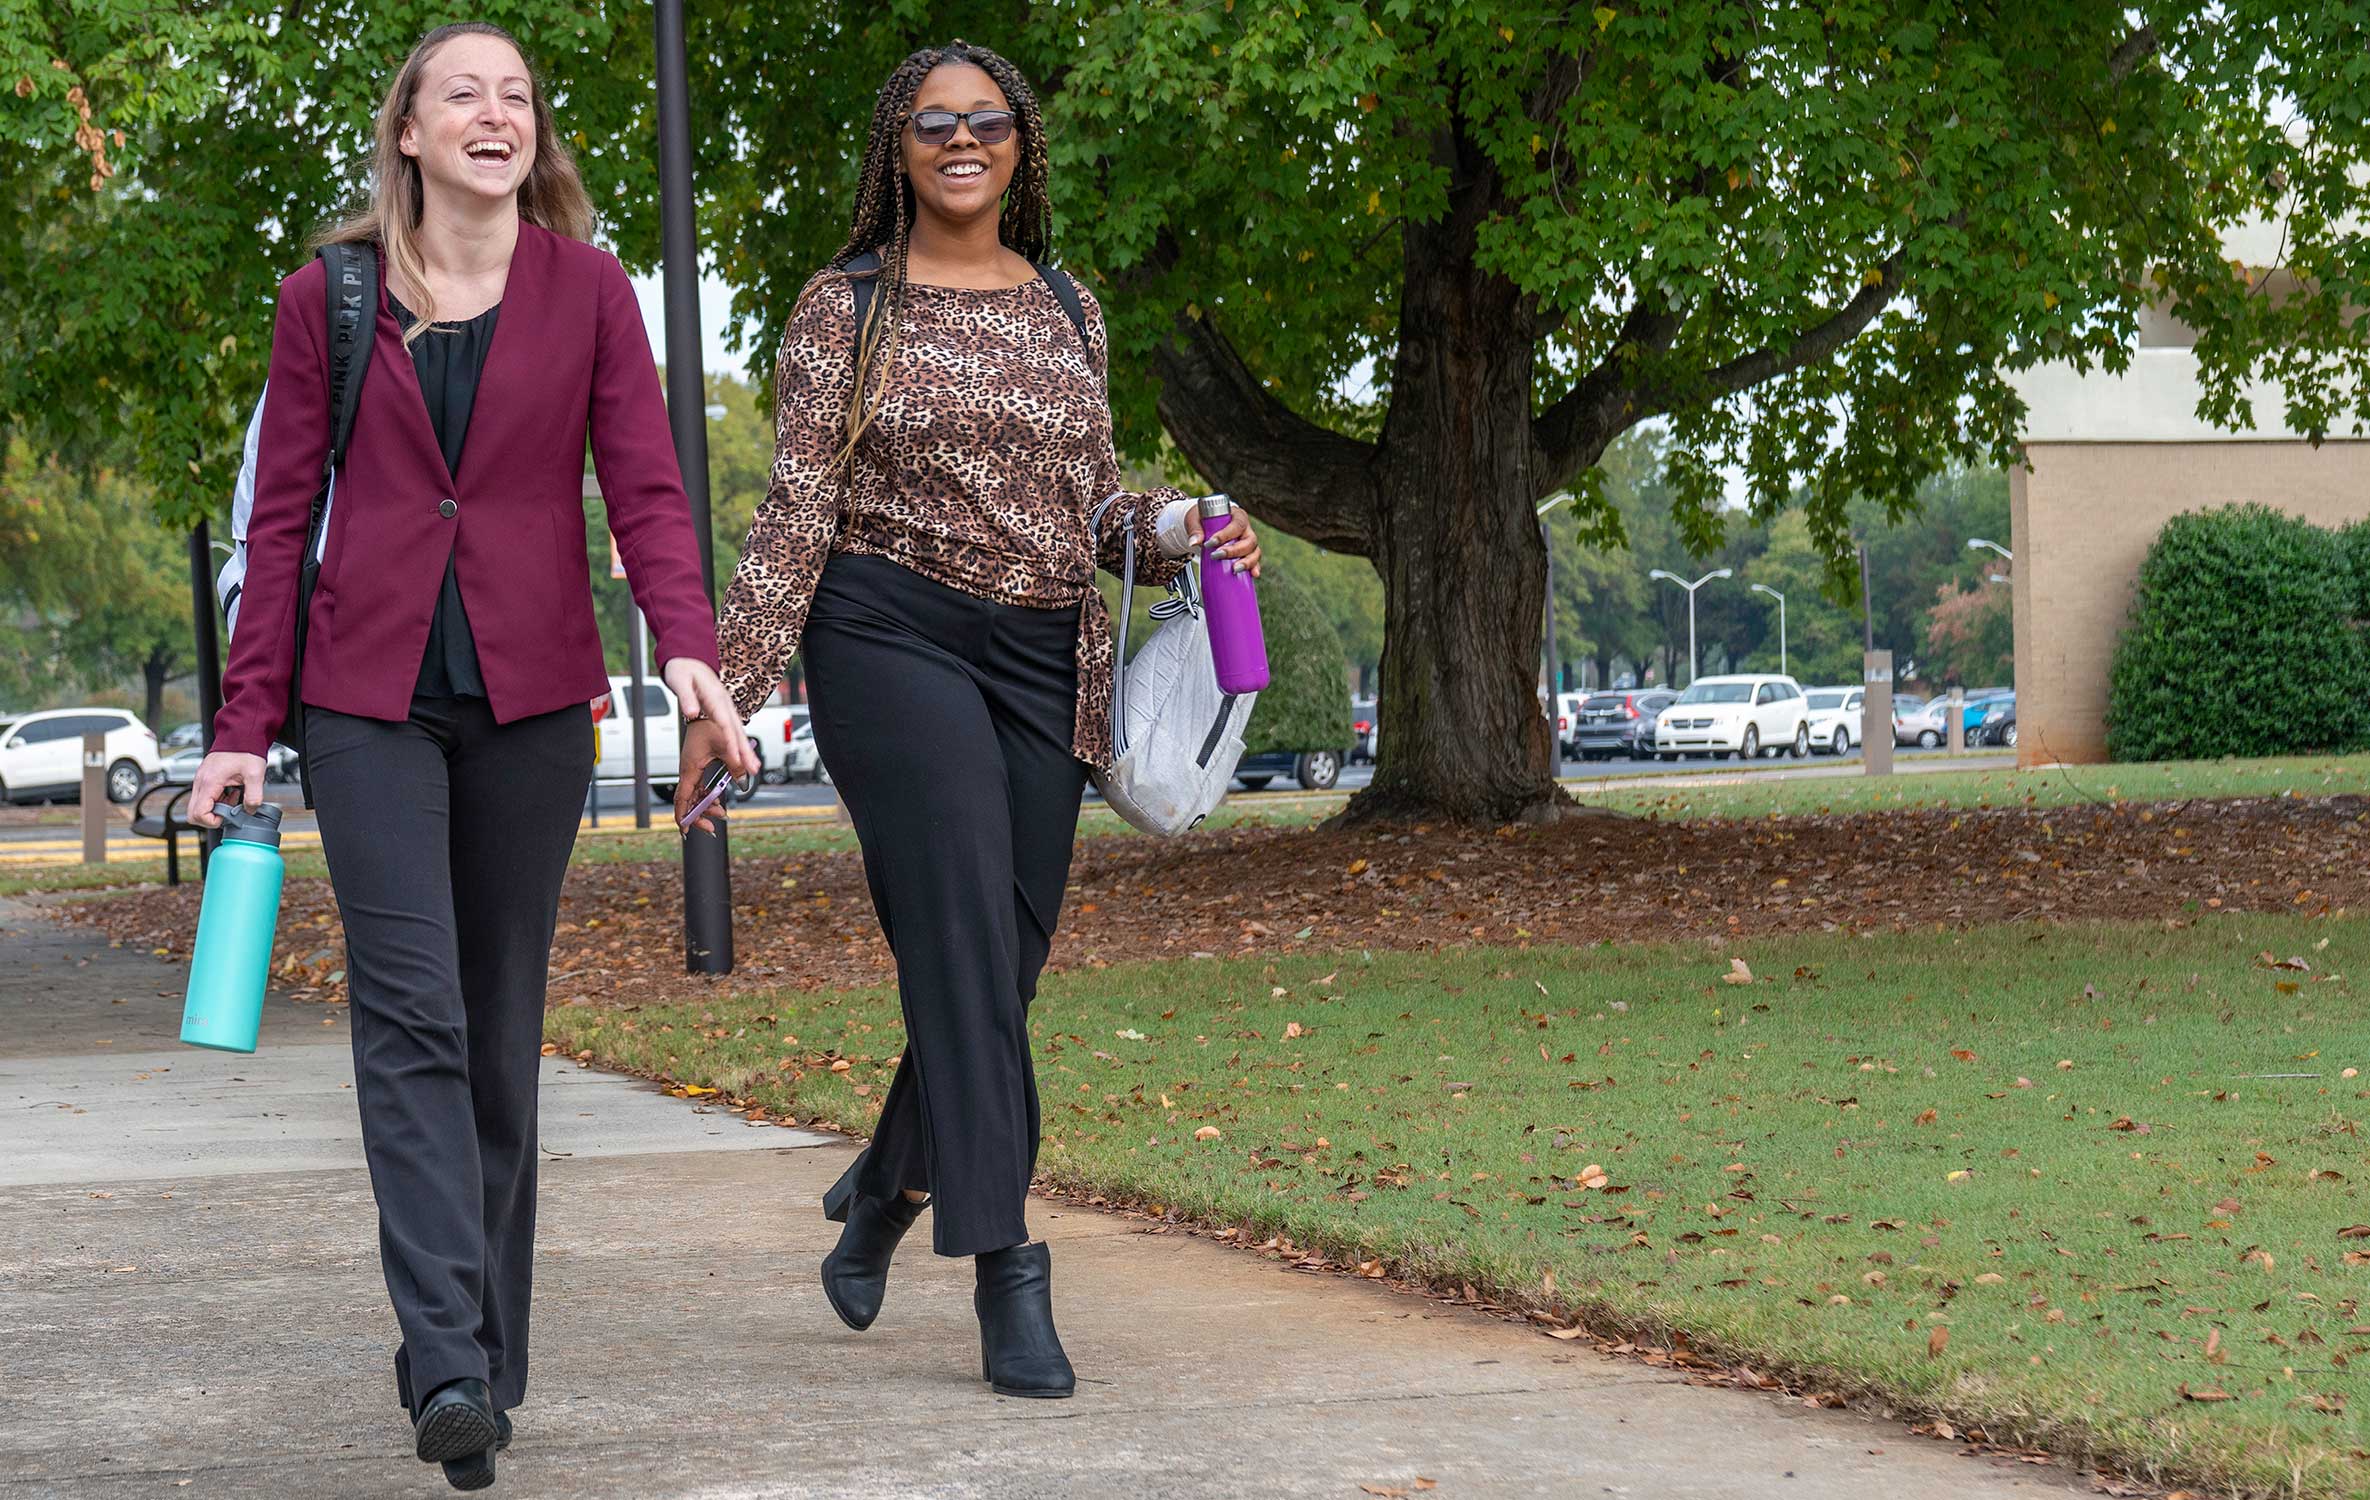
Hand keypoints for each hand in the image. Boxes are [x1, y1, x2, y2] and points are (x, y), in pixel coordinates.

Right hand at [189, 751, 268, 827]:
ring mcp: (200, 780)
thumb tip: (250, 810)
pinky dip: (216, 801)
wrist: (241, 735)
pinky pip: (204, 798)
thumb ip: (254, 796)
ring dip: (215, 809)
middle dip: (211, 818)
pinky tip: (231, 794)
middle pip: (193, 813)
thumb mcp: (255, 774)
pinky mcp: (205, 779)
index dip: (213, 821)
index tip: (228, 817)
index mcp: (209, 782)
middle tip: (230, 811)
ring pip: (198, 806)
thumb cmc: (246, 750)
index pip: (198, 814)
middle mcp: (200, 782)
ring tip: (233, 799)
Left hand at [660, 658, 760, 778]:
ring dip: (746, 749)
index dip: (731, 742)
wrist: (688, 659)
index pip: (725, 723)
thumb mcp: (680, 681)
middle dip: (746, 750)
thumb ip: (686, 698)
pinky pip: (734, 728)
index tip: (736, 758)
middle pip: (737, 730)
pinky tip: (743, 753)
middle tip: (754, 768)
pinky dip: (740, 742)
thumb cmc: (683, 669)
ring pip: (738, 730)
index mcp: (714, 696)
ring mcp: (726, 706)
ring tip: (753, 766)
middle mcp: (724, 702)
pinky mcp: (723, 709)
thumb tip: (691, 713)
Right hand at [672, 716, 744, 835]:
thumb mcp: (727, 747)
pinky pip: (699, 787)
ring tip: (722, 812)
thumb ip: (736, 767)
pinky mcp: (697, 768)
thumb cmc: (710, 726)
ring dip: (706, 806)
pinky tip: (718, 800)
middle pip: (688, 801)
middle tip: (712, 826)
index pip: (682, 799)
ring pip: (695, 796)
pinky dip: (707, 796)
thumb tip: (744, 782)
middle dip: (699, 815)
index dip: (683, 816)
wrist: (706, 713)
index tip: (686, 830)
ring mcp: (692, 771)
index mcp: (690, 769)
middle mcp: (688, 772)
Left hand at [1198, 504, 1261, 578]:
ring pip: (1255, 552)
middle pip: (1249, 540)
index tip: (1210, 543)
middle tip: (1216, 556)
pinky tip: (1252, 574)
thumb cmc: (1203, 520)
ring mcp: (1249, 542)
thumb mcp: (1195, 520)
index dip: (1226, 535)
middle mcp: (1246, 529)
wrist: (1204, 525)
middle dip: (1234, 551)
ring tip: (1235, 569)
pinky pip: (1255, 562)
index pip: (1237, 525)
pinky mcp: (1247, 554)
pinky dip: (1254, 568)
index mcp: (1237, 516)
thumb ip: (1195, 530)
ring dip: (1247, 562)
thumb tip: (1193, 542)